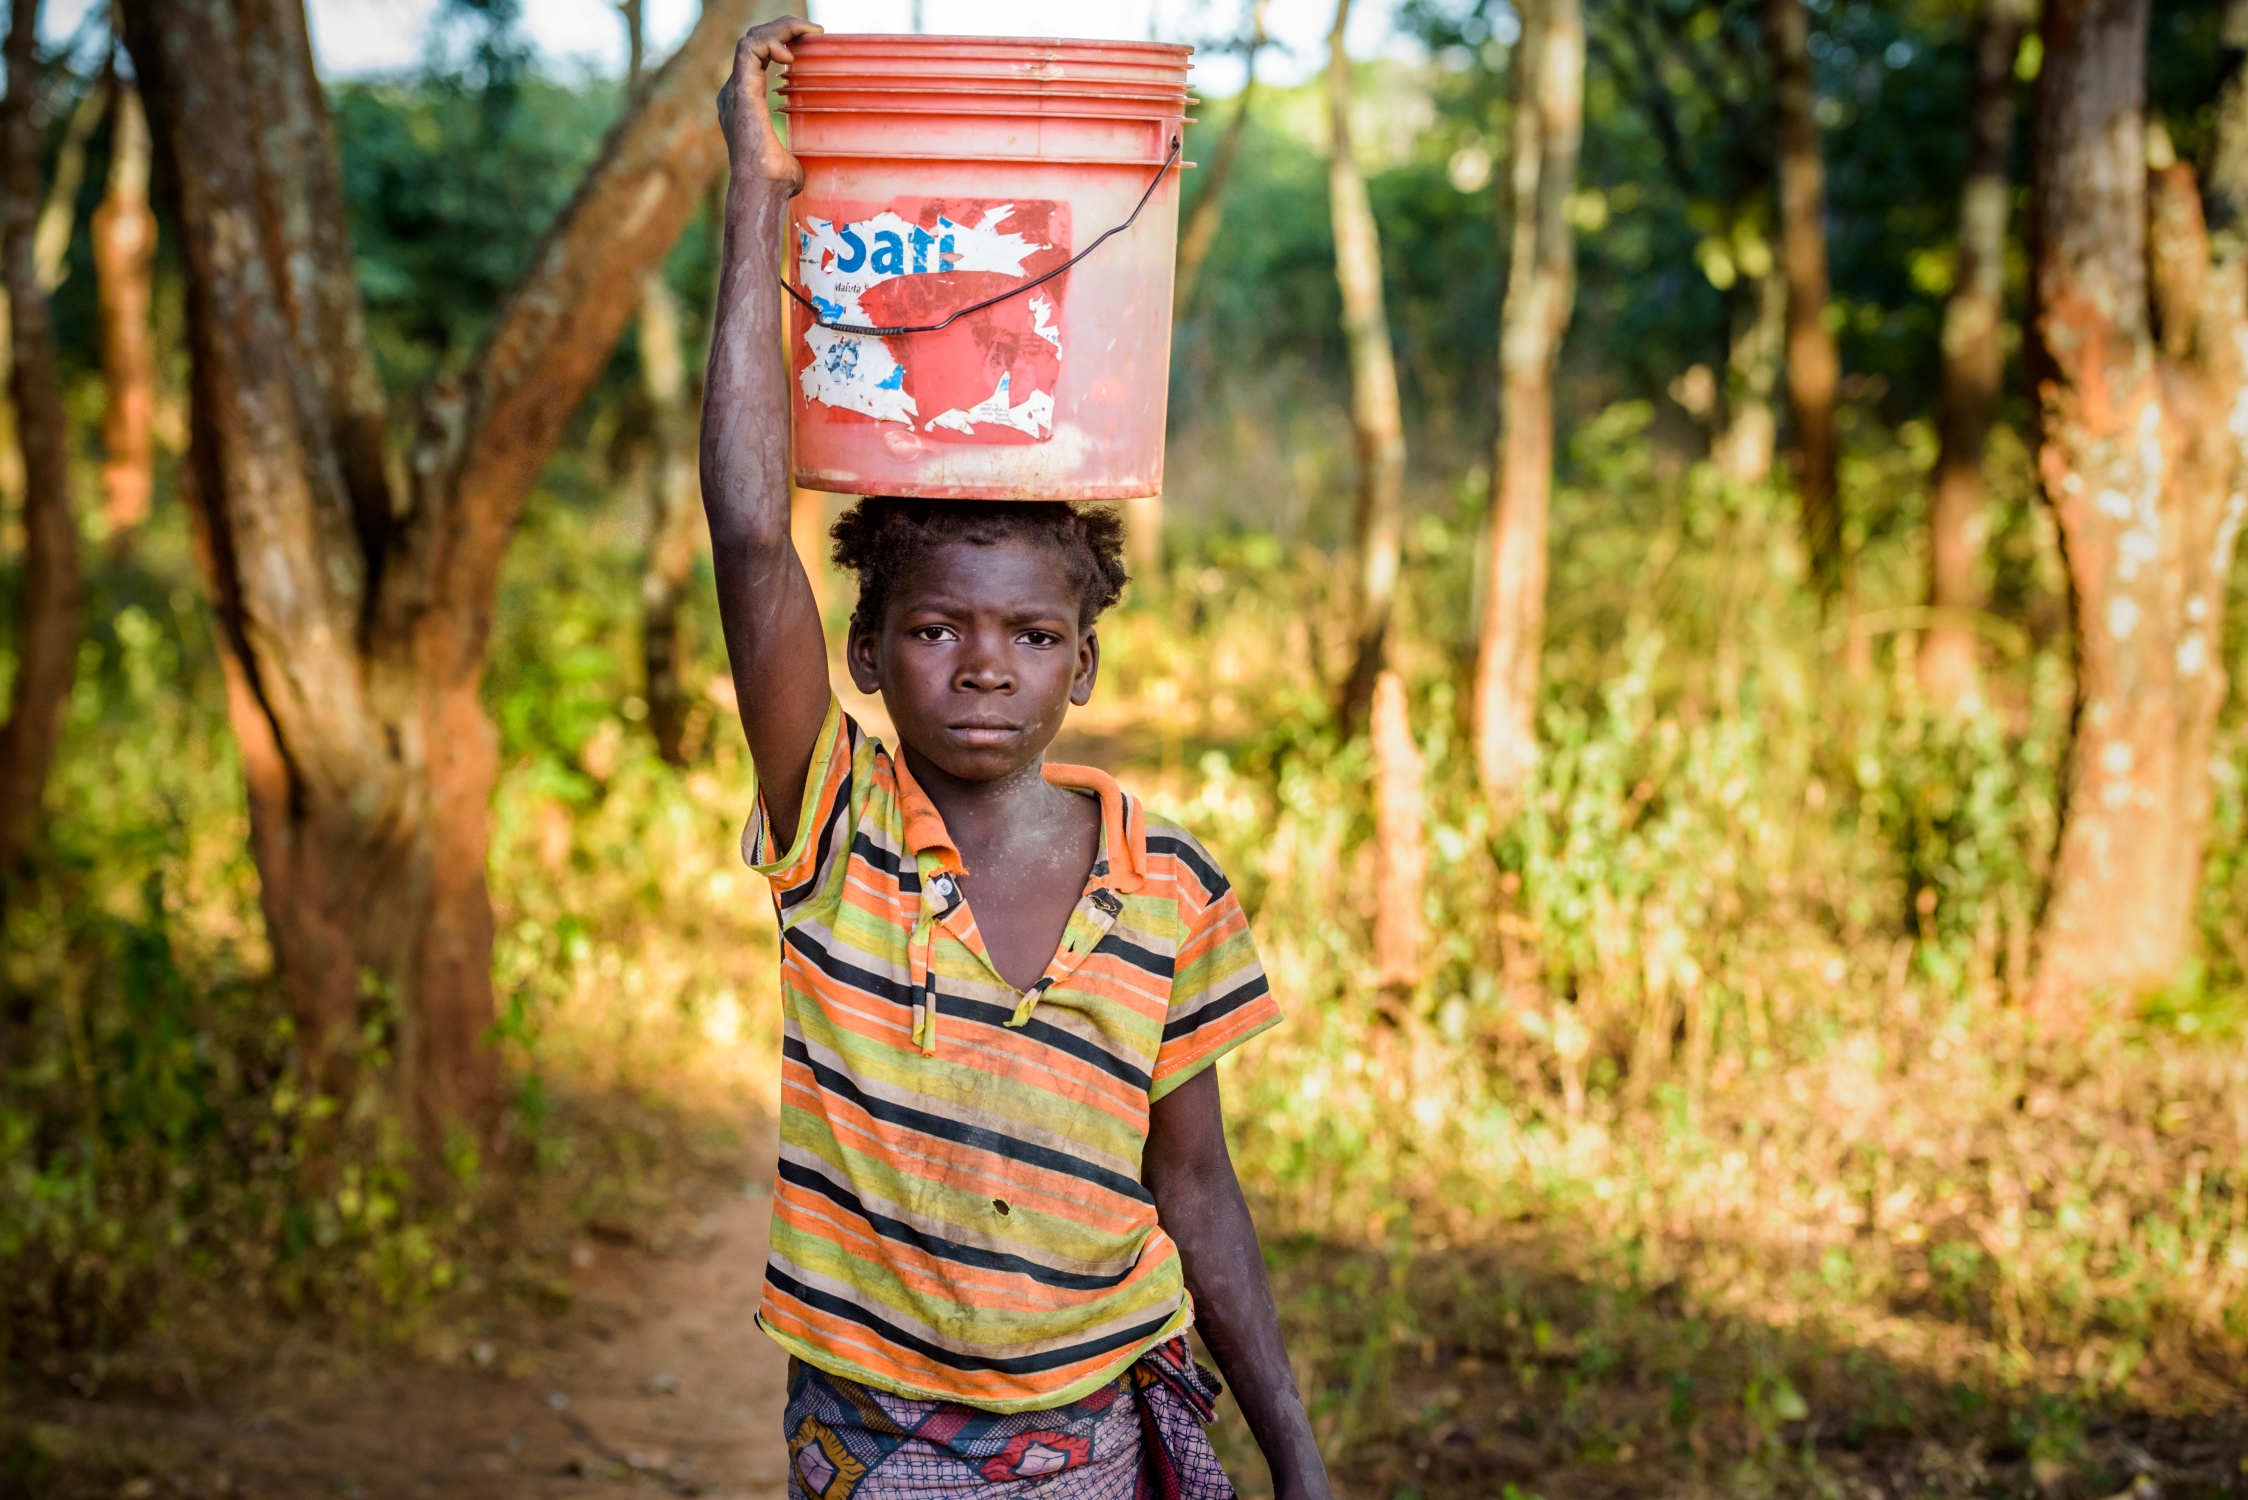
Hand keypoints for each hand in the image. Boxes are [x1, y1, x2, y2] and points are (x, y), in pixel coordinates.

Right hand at [718, 16, 822, 190]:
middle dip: (783, 28)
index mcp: (744, 101)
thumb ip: (802, 144)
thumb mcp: (795, 155)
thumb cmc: (778, 182)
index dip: (781, 42)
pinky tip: (790, 56)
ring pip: (750, 39)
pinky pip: (748, 49)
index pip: (757, 57)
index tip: (811, 43)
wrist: (762, 189)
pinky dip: (770, 43)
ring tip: (806, 31)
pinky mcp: (740, 92)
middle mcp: (735, 91)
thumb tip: (824, 152)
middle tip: (814, 31)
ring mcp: (734, 90)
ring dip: (780, 29)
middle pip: (754, 41)